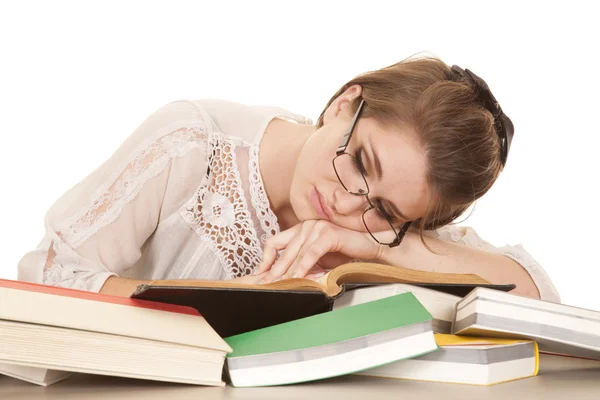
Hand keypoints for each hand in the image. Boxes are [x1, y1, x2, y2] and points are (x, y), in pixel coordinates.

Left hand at [255, 220, 383, 282]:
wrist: (370, 248)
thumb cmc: (345, 253)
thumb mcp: (317, 260)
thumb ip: (301, 264)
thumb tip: (282, 279)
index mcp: (301, 229)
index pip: (275, 242)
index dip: (265, 259)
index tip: (259, 274)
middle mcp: (307, 225)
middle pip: (283, 250)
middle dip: (273, 269)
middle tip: (264, 284)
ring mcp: (317, 227)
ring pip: (296, 253)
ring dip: (287, 271)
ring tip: (279, 284)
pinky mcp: (328, 234)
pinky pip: (311, 253)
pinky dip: (303, 267)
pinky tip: (298, 277)